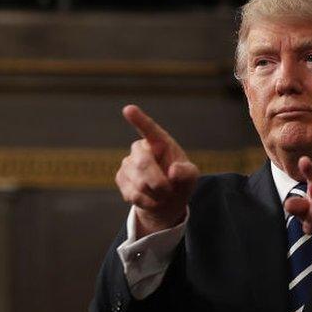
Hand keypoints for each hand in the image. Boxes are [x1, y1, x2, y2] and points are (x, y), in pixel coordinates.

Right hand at [116, 105, 199, 236]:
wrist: (166, 200)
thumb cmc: (180, 181)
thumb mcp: (191, 176)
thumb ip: (187, 172)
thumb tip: (173, 171)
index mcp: (160, 141)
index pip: (149, 129)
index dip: (139, 119)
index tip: (129, 109)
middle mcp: (141, 148)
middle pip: (143, 163)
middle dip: (159, 182)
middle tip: (169, 191)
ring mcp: (128, 163)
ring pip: (139, 182)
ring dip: (155, 194)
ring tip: (163, 194)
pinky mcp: (120, 178)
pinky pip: (133, 194)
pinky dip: (147, 202)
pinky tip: (152, 199)